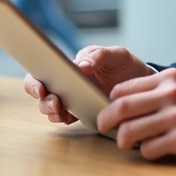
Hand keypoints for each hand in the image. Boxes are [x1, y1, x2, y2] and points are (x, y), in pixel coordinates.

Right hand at [24, 45, 154, 123]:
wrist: (141, 83)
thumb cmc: (125, 64)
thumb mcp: (116, 54)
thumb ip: (99, 56)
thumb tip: (80, 66)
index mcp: (69, 66)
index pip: (42, 72)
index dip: (34, 82)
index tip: (41, 88)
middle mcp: (67, 83)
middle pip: (42, 94)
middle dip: (43, 101)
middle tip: (56, 103)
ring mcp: (73, 99)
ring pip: (52, 109)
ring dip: (52, 112)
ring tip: (62, 112)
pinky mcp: (83, 113)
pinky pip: (67, 119)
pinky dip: (65, 120)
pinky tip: (71, 119)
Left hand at [97, 68, 175, 160]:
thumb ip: (158, 89)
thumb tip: (123, 101)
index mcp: (170, 78)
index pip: (125, 88)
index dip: (111, 102)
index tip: (109, 111)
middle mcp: (172, 95)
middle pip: (122, 108)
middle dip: (106, 120)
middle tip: (104, 128)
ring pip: (130, 132)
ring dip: (123, 141)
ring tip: (128, 143)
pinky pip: (149, 150)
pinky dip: (146, 152)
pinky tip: (155, 150)